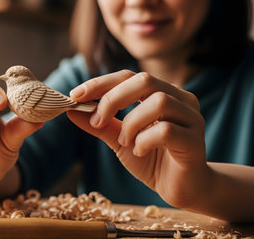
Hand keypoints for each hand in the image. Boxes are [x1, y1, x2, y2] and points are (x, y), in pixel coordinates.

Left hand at [68, 70, 208, 207]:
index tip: (75, 96)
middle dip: (112, 99)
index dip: (100, 83)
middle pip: (145, 80)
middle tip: (97, 121)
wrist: (181, 189)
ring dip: (131, 123)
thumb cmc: (152, 160)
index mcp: (162, 93)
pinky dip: (145, 140)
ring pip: (159, 102)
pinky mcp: (195, 141)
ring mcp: (192, 118)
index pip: (129, 76)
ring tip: (125, 142)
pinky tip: (140, 152)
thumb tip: (71, 110)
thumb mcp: (119, 140)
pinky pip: (167, 131)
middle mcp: (180, 100)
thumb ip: (100, 125)